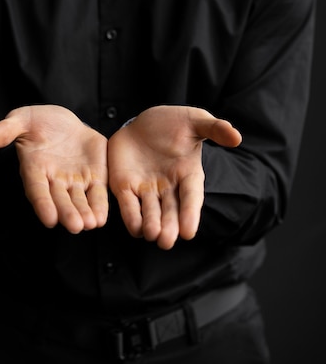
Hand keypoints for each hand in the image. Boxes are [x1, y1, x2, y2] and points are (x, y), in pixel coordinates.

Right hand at [0, 105, 107, 233]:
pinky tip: (102, 217)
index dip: (43, 204)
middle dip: (67, 213)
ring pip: (80, 200)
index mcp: (34, 169)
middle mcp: (54, 180)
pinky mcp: (94, 176)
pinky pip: (98, 192)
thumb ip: (8, 129)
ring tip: (91, 224)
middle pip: (60, 200)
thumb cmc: (37, 122)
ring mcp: (74, 181)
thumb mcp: (21, 119)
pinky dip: (100, 204)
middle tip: (75, 226)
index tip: (49, 219)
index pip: (37, 190)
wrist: (63, 122)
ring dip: (86, 213)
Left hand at [107, 105, 241, 249]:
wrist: (143, 122)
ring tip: (152, 235)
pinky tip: (134, 228)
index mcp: (188, 174)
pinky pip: (128, 205)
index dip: (190, 214)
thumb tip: (237, 137)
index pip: (191, 197)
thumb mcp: (195, 121)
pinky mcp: (125, 187)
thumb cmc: (174, 123)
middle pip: (170, 211)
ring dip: (151, 225)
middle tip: (167, 241)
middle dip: (169, 226)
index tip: (189, 232)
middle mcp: (169, 187)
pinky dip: (131, 217)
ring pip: (150, 212)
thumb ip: (214, 128)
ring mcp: (146, 189)